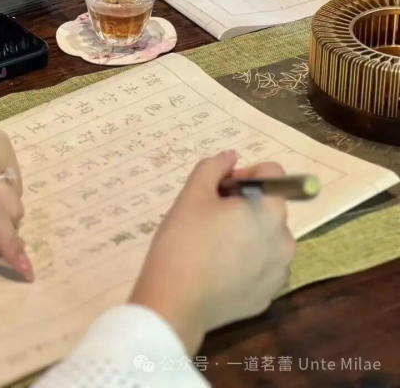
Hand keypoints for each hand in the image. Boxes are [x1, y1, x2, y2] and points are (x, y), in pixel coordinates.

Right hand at [129, 151, 294, 353]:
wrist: (175, 303)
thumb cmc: (184, 240)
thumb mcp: (192, 194)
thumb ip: (213, 167)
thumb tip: (231, 156)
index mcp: (270, 210)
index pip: (272, 174)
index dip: (244, 174)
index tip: (218, 189)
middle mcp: (285, 239)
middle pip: (269, 207)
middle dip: (244, 204)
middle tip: (210, 216)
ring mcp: (279, 272)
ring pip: (266, 238)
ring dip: (247, 233)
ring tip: (213, 244)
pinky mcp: (268, 296)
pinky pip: (261, 267)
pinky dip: (246, 262)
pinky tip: (218, 269)